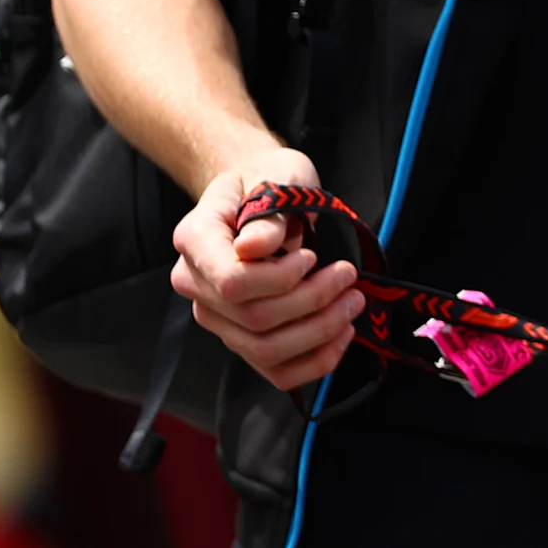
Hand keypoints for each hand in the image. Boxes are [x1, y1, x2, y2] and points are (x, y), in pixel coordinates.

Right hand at [169, 148, 361, 390]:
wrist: (260, 190)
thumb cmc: (268, 179)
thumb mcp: (276, 177)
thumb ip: (270, 211)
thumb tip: (254, 248)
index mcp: (196, 240)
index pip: (231, 281)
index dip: (278, 278)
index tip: (311, 257)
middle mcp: (196, 284)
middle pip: (253, 318)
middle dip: (312, 301)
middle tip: (348, 276)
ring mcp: (216, 316)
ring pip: (264, 350)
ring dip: (319, 332)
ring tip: (352, 302)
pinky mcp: (240, 337)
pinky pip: (274, 370)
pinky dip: (313, 361)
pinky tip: (341, 335)